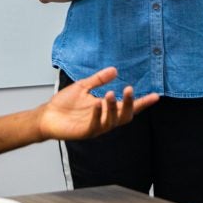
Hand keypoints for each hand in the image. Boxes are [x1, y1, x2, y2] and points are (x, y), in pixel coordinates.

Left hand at [38, 67, 158, 139]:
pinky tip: (97, 103)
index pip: (129, 107)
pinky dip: (97, 114)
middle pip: (125, 116)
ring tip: (110, 93)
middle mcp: (105, 119)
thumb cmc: (65, 104)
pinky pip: (95, 124)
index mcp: (107, 109)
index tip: (156, 96)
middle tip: (129, 89)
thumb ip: (99, 79)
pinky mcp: (85, 132)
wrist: (47, 115)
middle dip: (129, 103)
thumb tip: (115, 70)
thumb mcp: (84, 87)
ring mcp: (96, 127)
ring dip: (113, 107)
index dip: (142, 102)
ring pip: (112, 120)